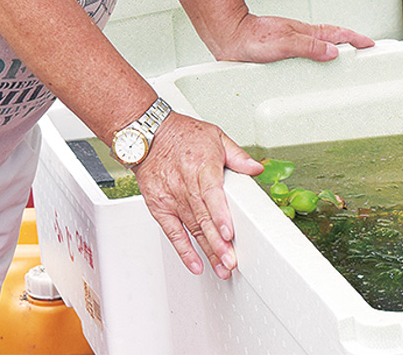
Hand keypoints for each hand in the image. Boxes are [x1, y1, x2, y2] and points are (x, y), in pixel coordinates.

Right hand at [132, 112, 262, 279]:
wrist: (146, 134)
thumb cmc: (180, 134)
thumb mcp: (215, 136)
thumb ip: (237, 155)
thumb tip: (256, 168)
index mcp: (202, 166)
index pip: (211, 194)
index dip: (220, 215)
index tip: (228, 233)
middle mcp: (186, 185)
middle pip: (203, 218)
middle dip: (217, 243)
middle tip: (230, 262)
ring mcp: (172, 198)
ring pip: (192, 228)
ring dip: (207, 250)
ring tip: (220, 267)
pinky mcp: (160, 207)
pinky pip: (172, 232)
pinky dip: (183, 249)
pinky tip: (195, 263)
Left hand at [213, 13, 374, 63]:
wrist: (229, 36)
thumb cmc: (251, 38)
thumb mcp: (284, 44)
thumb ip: (309, 48)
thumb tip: (333, 52)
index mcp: (304, 32)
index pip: (336, 34)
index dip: (354, 39)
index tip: (369, 44)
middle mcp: (299, 35)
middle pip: (330, 38)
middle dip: (348, 43)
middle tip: (362, 51)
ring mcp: (290, 41)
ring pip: (317, 45)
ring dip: (332, 50)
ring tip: (343, 60)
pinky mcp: (279, 50)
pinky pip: (304, 53)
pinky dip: (314, 56)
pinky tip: (312, 64)